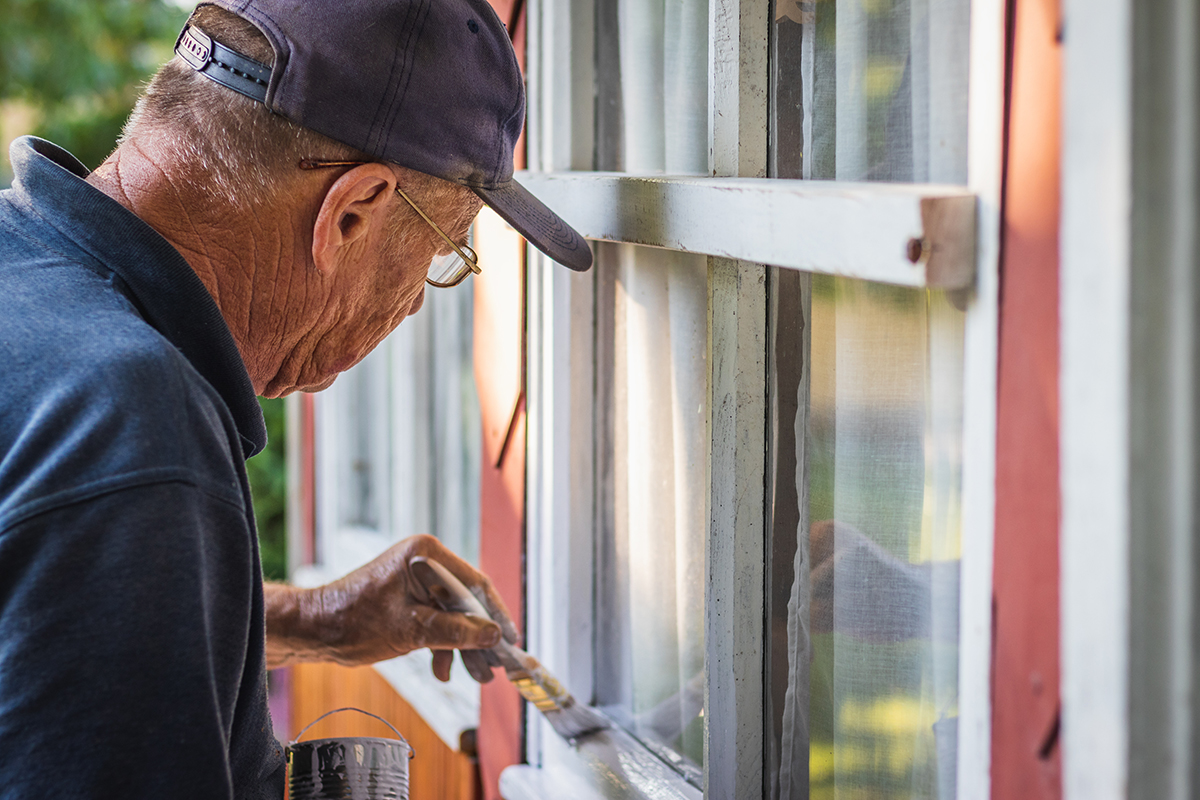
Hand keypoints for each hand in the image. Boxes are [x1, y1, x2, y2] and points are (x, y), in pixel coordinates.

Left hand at [268, 535, 519, 681]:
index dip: (495, 614)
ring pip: (453, 614)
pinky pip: (436, 619)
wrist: (314, 631)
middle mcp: (423, 561)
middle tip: (495, 665)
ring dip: (462, 645)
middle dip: (479, 636)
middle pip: (466, 601)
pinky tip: (443, 670)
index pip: (474, 583)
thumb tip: (493, 635)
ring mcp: (415, 579)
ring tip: (476, 675)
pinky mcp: (408, 597)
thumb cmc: (353, 622)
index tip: (510, 639)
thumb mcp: (412, 630)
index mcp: (424, 555)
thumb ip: (455, 631)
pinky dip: (442, 644)